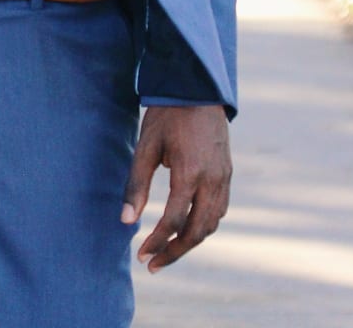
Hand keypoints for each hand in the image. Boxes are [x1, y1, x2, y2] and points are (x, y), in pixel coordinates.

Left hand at [120, 105, 230, 272]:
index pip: (174, 221)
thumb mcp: (146, 146)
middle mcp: (212, 179)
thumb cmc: (167, 115)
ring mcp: (224, 177)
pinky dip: (204, 225)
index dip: (157, 242)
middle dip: (174, 251)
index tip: (141, 256)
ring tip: (167, 251)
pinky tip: (188, 228)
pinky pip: (219, 209)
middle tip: (153, 264)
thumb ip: (136, 184)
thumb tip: (126, 221)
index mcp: (190, 173)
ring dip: (190, 241)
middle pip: (197, 231)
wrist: (197, 87)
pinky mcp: (227, 173)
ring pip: (211, 223)